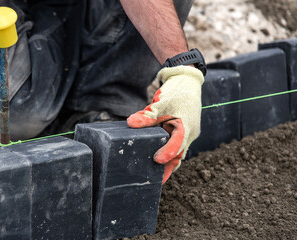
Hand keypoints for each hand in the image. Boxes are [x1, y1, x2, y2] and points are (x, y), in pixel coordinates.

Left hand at [127, 66, 203, 183]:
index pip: (177, 144)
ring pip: (177, 152)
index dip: (167, 154)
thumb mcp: (160, 103)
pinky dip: (168, 153)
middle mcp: (189, 133)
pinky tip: (158, 160)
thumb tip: (131, 123)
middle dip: (168, 168)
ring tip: (156, 177)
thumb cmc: (176, 91)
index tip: (155, 160)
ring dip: (168, 163)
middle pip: (179, 154)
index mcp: (186, 126)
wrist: (186, 81)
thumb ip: (147, 116)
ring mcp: (187, 133)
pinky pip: (175, 146)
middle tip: (156, 181)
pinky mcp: (182, 131)